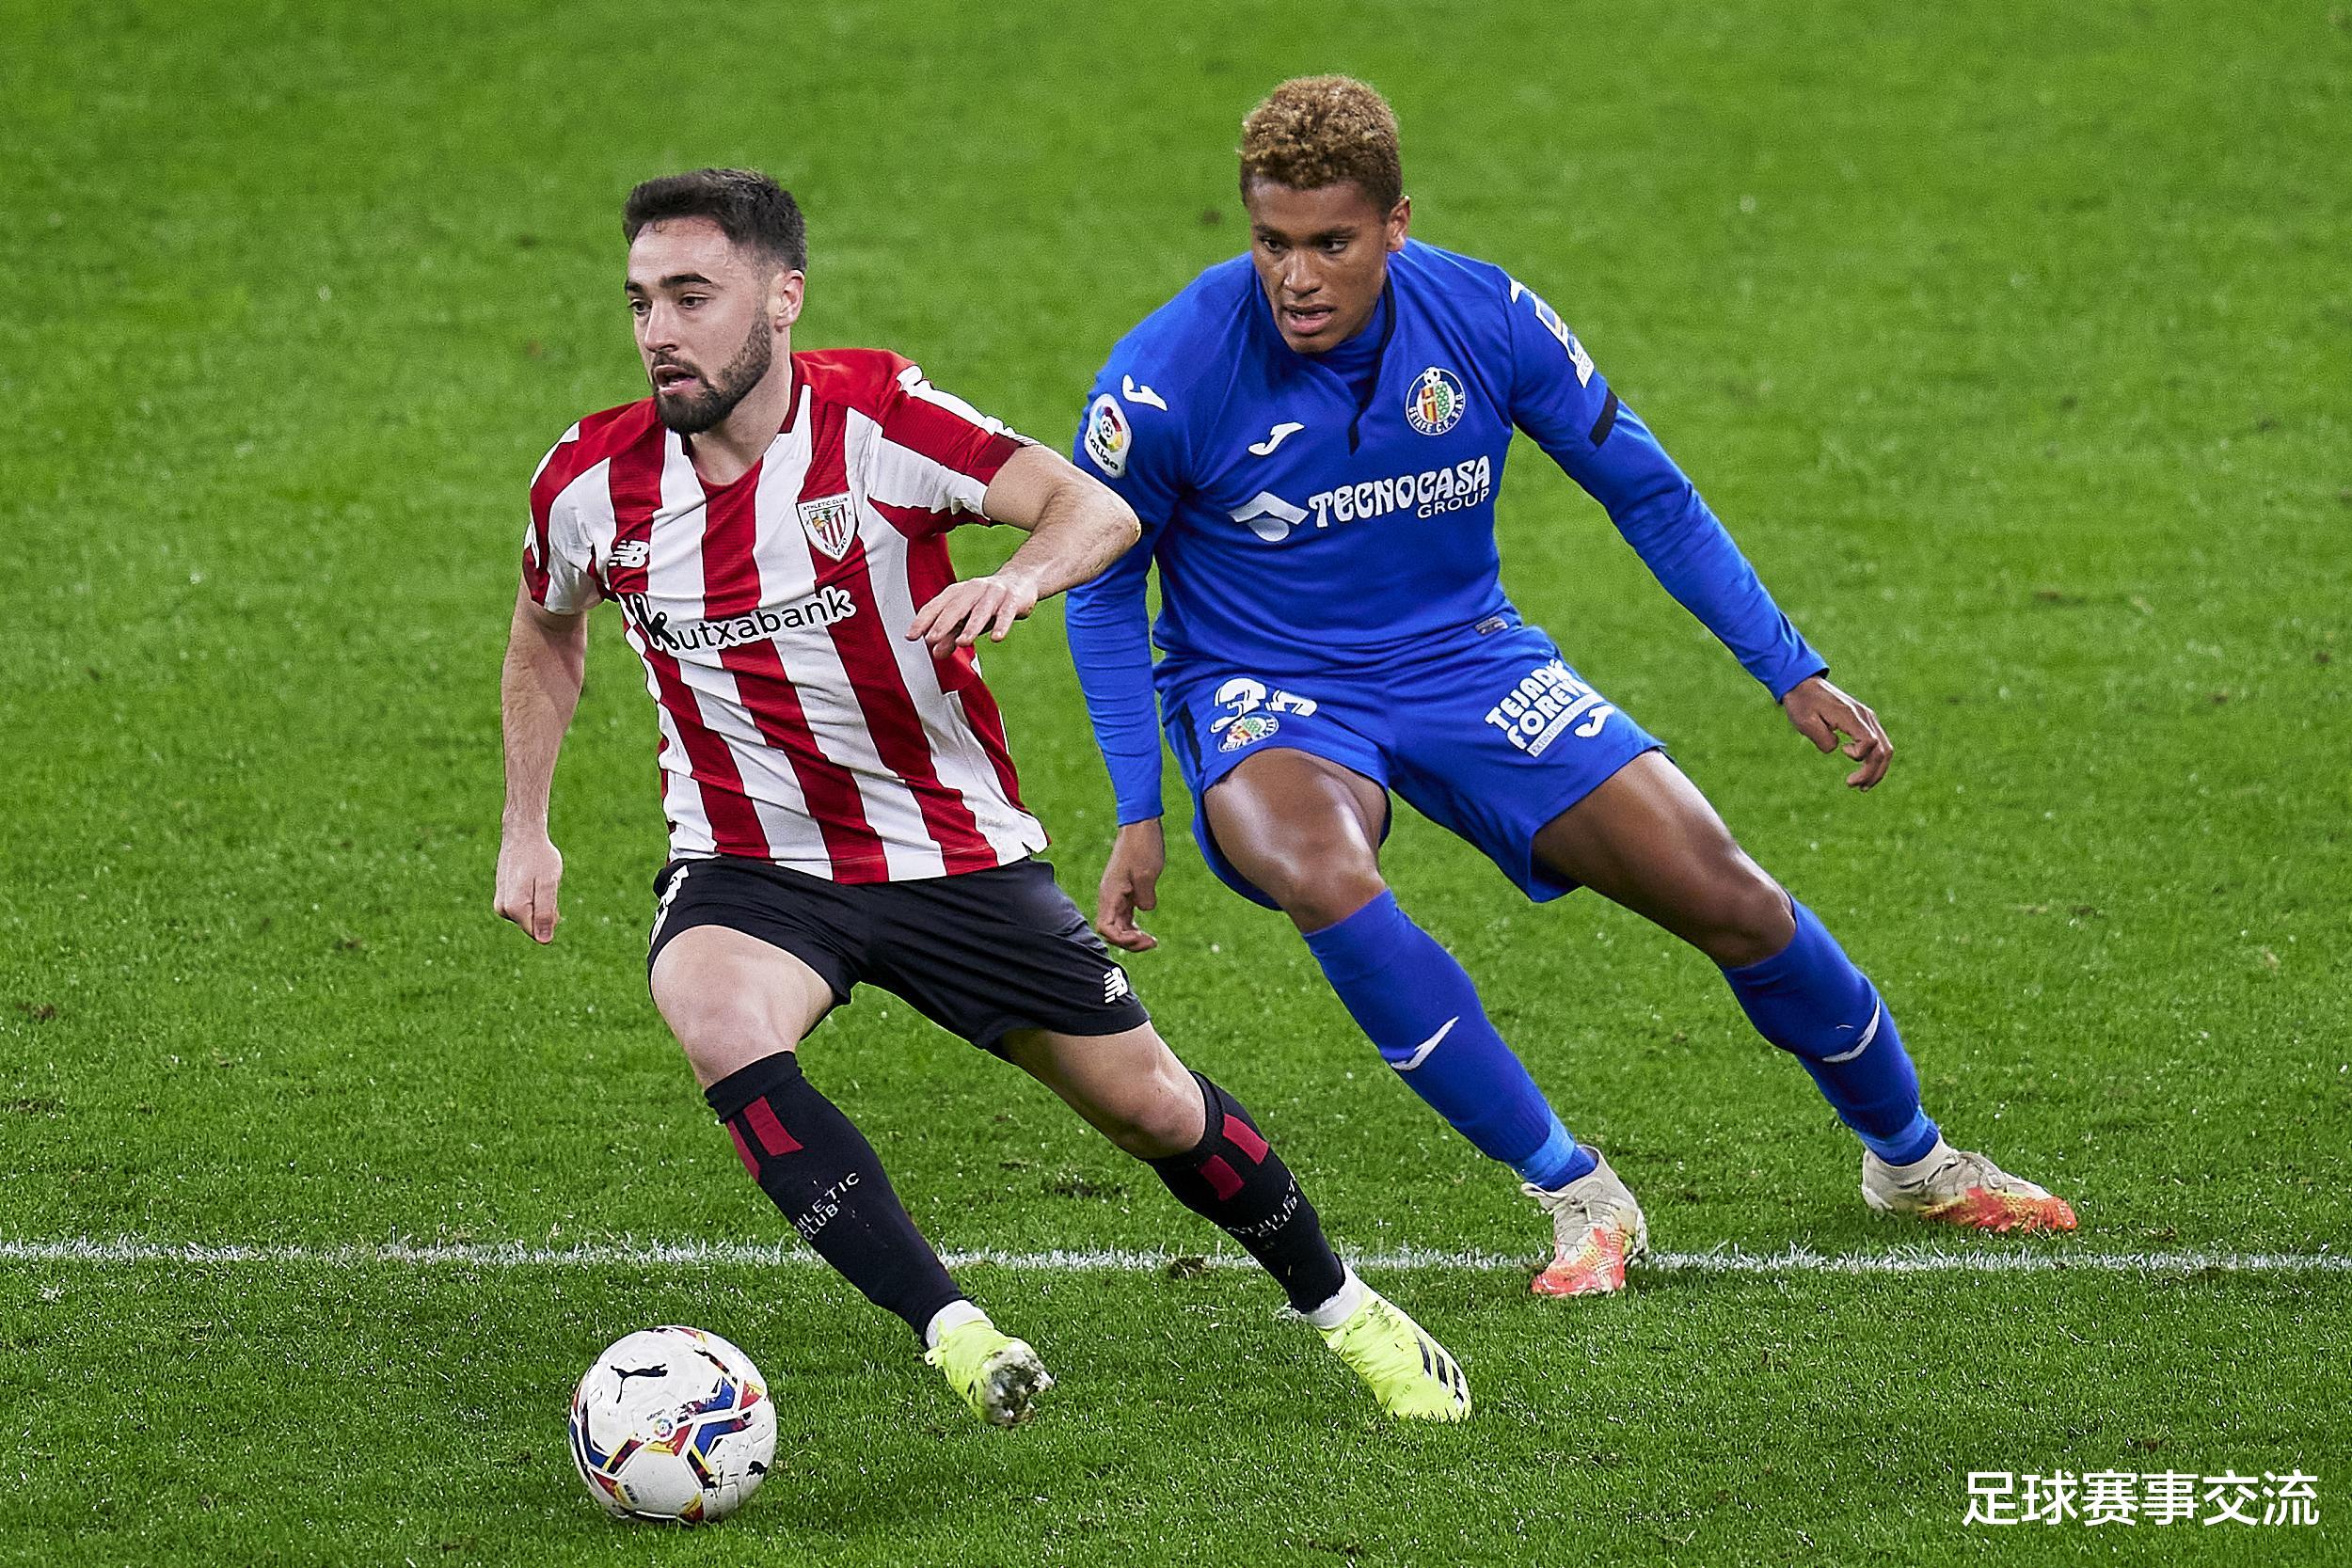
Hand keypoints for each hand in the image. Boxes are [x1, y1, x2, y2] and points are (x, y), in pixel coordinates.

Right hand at [494, 830, 564, 942]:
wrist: (522, 835)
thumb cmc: (539, 857)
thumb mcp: (549, 884)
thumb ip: (546, 912)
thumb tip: (544, 941)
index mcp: (514, 909)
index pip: (538, 932)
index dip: (552, 917)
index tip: (550, 894)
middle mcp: (502, 910)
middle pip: (533, 925)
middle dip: (546, 910)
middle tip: (545, 885)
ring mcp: (500, 903)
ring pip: (529, 915)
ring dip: (539, 901)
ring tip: (537, 879)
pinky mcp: (502, 897)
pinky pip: (523, 906)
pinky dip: (532, 896)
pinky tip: (531, 879)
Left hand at [905, 570, 1040, 657]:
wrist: (1021, 582)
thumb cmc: (988, 602)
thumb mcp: (968, 619)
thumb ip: (951, 635)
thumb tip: (935, 652)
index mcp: (958, 593)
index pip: (937, 606)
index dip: (923, 621)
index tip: (911, 636)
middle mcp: (973, 589)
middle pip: (956, 607)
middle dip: (943, 623)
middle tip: (932, 638)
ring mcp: (994, 594)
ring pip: (980, 611)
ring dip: (971, 627)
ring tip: (962, 642)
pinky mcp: (1013, 600)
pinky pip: (1006, 613)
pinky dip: (1001, 625)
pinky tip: (996, 638)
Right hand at [1095, 819, 1164, 952]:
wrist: (1141, 824)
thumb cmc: (1142, 846)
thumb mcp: (1147, 874)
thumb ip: (1145, 898)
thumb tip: (1145, 910)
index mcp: (1110, 893)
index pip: (1105, 928)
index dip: (1122, 939)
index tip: (1142, 937)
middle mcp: (1109, 895)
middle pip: (1111, 931)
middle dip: (1130, 942)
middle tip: (1152, 943)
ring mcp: (1116, 893)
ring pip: (1118, 925)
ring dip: (1132, 937)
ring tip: (1151, 941)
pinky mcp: (1125, 890)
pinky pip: (1125, 916)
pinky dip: (1134, 927)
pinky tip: (1146, 932)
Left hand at [1780, 674, 1892, 789]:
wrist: (1803, 684)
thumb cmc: (1802, 703)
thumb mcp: (1805, 722)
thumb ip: (1822, 739)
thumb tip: (1838, 748)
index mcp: (1851, 715)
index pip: (1870, 741)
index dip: (1860, 755)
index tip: (1843, 752)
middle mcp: (1865, 716)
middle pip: (1883, 749)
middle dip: (1873, 772)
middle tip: (1856, 787)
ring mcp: (1867, 718)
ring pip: (1884, 748)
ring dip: (1877, 770)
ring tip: (1863, 787)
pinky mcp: (1864, 721)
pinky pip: (1878, 743)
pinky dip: (1875, 760)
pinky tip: (1864, 772)